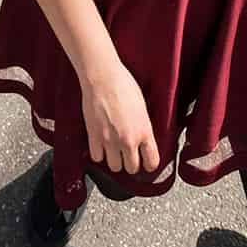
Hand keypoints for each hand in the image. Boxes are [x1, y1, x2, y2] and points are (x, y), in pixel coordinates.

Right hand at [79, 62, 160, 177]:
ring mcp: (110, 140)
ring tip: (114, 150)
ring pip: (115, 167)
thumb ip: (143, 127)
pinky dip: (99, 154)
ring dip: (115, 160)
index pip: (152, 162)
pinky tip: (101, 145)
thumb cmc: (123, 85)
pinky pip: (97, 158)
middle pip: (132, 168)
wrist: (103, 77)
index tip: (146, 162)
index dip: (149, 164)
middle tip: (128, 155)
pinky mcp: (94, 137)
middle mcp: (129, 140)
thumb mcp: (142, 108)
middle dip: (131, 163)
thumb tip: (143, 140)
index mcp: (144, 131)